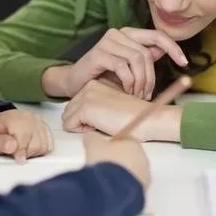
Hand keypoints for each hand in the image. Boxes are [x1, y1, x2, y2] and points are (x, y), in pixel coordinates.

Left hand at [0, 109, 53, 163]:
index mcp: (17, 119)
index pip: (24, 139)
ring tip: (23, 148)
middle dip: (26, 152)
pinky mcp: (46, 128)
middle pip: (36, 145)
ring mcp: (39, 122)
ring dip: (34, 152)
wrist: (1, 123)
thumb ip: (0, 143)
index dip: (20, 152)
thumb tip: (11, 146)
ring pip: (44, 146)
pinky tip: (31, 147)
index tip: (18, 158)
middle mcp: (30, 119)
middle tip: (16, 152)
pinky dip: (41, 149)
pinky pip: (49, 145)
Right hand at [42, 27, 187, 99]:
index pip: (157, 36)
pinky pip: (123, 67)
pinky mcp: (98, 54)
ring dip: (140, 82)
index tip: (184, 62)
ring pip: (137, 60)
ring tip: (136, 94)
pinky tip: (125, 90)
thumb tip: (163, 51)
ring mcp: (107, 42)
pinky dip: (128, 82)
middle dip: (151, 77)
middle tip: (146, 94)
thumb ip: (144, 58)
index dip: (173, 48)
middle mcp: (118, 34)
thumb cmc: (102, 76)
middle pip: (147, 53)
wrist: (74, 82)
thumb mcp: (127, 67)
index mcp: (128, 34)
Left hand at [62, 80, 181, 141]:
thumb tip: (82, 116)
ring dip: (82, 126)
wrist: (148, 118)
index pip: (76, 105)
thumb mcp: (112, 104)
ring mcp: (86, 95)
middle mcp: (89, 86)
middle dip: (82, 121)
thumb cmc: (135, 116)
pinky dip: (82, 131)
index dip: (88, 117)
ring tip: (103, 123)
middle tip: (105, 122)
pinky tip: (101, 126)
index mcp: (96, 84)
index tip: (108, 117)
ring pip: (67, 118)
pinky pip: (69, 125)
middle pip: (68, 111)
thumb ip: (97, 105)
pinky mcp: (85, 107)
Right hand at [83, 131, 150, 190]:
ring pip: (132, 172)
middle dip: (118, 160)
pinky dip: (123, 186)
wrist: (112, 190)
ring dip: (121, 174)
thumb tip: (91, 136)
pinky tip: (111, 188)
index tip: (103, 149)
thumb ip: (93, 138)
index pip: (126, 140)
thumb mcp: (93, 145)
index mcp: (134, 145)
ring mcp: (144, 178)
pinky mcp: (142, 192)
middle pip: (130, 157)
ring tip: (106, 179)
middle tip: (103, 165)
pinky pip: (131, 185)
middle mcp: (143, 160)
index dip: (114, 144)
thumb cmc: (105, 162)